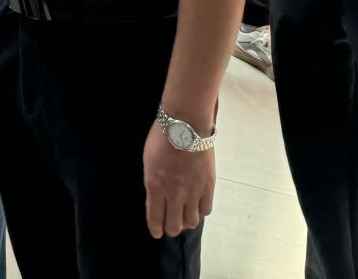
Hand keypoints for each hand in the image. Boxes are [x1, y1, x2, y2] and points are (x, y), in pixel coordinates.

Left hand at [143, 124, 215, 238]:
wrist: (186, 125)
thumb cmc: (161, 138)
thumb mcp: (148, 161)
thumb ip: (153, 182)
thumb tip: (157, 196)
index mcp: (155, 187)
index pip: (155, 217)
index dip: (156, 229)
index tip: (157, 233)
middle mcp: (174, 194)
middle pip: (174, 225)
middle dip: (171, 229)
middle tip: (171, 226)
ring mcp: (193, 192)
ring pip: (192, 222)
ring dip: (187, 222)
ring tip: (185, 216)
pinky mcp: (208, 187)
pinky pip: (206, 210)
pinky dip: (201, 211)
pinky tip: (198, 206)